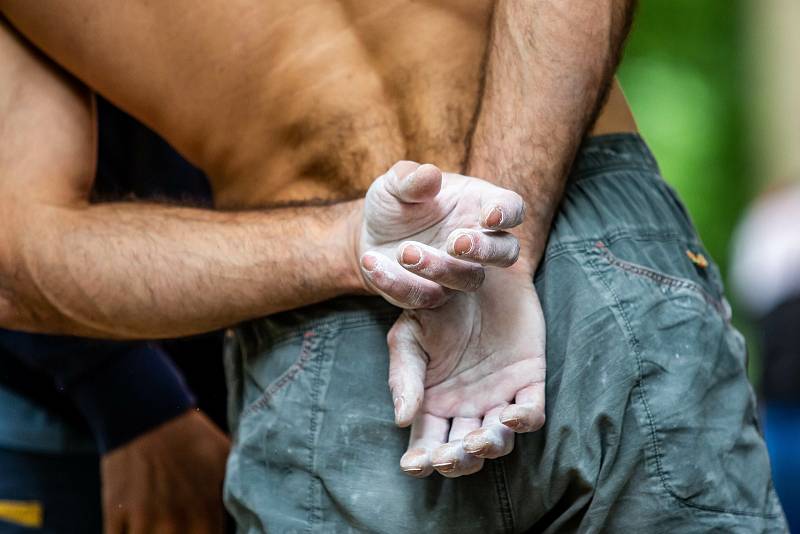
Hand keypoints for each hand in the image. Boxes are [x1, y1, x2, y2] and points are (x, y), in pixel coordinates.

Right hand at [101, 410, 229, 533]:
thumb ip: (235, 490)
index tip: (202, 528)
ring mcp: (143, 521)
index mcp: (206, 513)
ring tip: (158, 523)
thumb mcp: (225, 458)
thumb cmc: (190, 434)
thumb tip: (249, 506)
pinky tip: (135, 524)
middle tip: (178, 524)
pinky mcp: (115, 516)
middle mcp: (175, 523)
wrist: (146, 413)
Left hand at [356, 160, 525, 307]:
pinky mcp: (433, 294)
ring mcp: (459, 271)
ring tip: (405, 252)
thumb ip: (410, 179)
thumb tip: (430, 177)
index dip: (507, 212)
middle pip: (505, 252)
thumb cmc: (396, 202)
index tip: (490, 216)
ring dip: (439, 269)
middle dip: (484, 249)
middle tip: (454, 243)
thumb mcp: (395, 184)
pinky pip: (424, 296)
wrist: (371, 232)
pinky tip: (372, 263)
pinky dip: (398, 283)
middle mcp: (478, 242)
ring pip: (468, 279)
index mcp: (480, 205)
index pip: (511, 208)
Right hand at [389, 263, 546, 477]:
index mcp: (434, 402)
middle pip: (463, 451)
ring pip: (499, 438)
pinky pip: (532, 410)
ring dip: (489, 446)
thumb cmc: (432, 303)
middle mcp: (467, 406)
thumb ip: (404, 376)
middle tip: (449, 455)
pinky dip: (524, 419)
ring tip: (477, 439)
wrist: (470, 263)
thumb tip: (401, 420)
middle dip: (456, 460)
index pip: (427, 443)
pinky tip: (510, 416)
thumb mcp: (409, 335)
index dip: (422, 459)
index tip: (416, 464)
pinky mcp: (529, 379)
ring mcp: (499, 395)